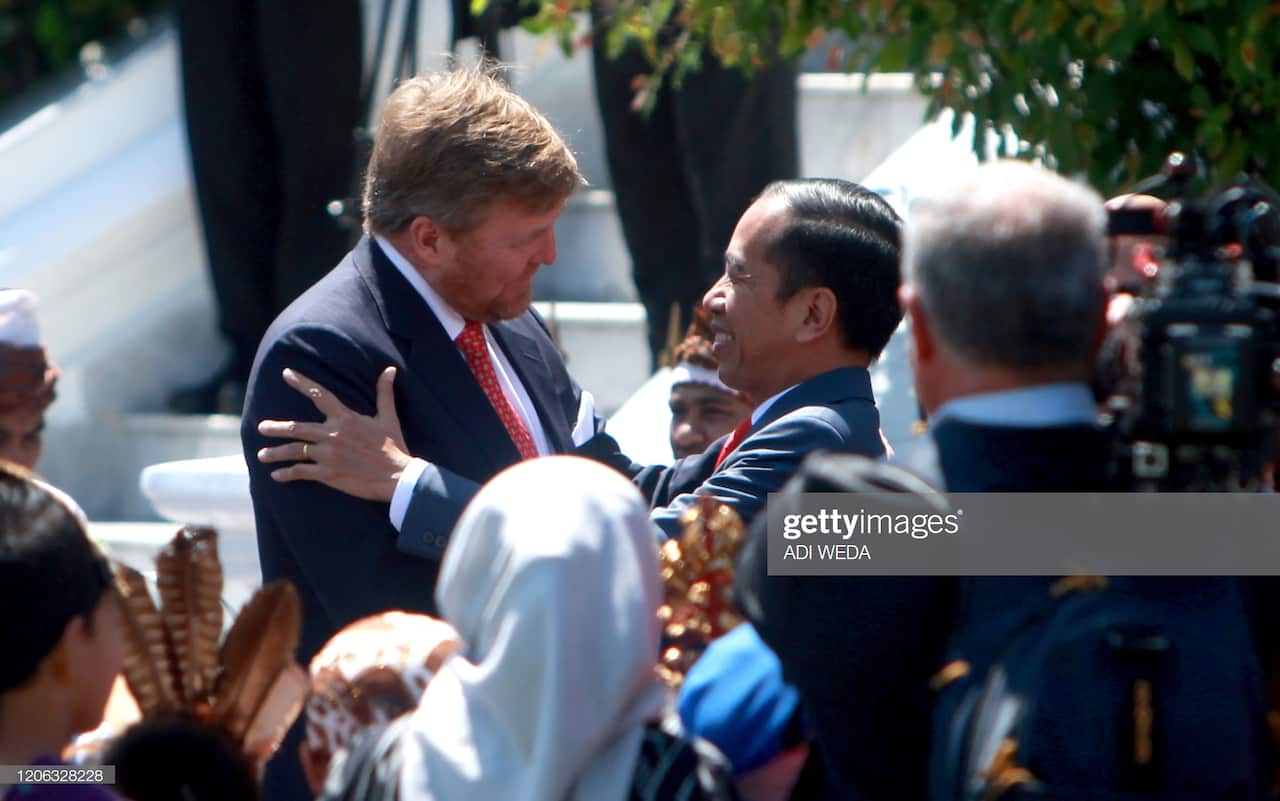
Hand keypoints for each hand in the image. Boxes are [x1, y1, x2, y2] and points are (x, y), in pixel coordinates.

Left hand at [257, 367, 411, 501]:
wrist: (396, 477)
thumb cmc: (393, 446)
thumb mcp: (389, 417)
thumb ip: (384, 393)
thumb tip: (389, 369)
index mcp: (346, 418)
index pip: (319, 395)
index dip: (302, 382)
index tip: (286, 373)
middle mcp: (332, 435)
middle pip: (296, 428)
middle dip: (276, 428)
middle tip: (261, 427)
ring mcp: (328, 455)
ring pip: (294, 451)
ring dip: (276, 453)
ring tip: (262, 455)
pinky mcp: (328, 474)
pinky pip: (301, 472)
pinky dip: (287, 474)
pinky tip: (276, 476)